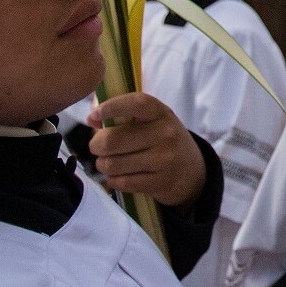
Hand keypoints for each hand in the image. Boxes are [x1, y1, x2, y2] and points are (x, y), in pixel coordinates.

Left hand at [87, 93, 205, 209]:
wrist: (193, 171)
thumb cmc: (164, 141)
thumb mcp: (153, 121)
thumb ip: (124, 115)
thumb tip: (92, 119)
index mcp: (161, 113)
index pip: (136, 103)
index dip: (111, 107)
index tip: (94, 116)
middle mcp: (165, 134)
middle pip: (112, 140)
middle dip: (96, 145)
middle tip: (98, 147)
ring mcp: (163, 159)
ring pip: (112, 164)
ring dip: (103, 165)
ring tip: (109, 163)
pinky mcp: (159, 182)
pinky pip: (120, 182)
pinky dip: (113, 180)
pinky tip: (119, 175)